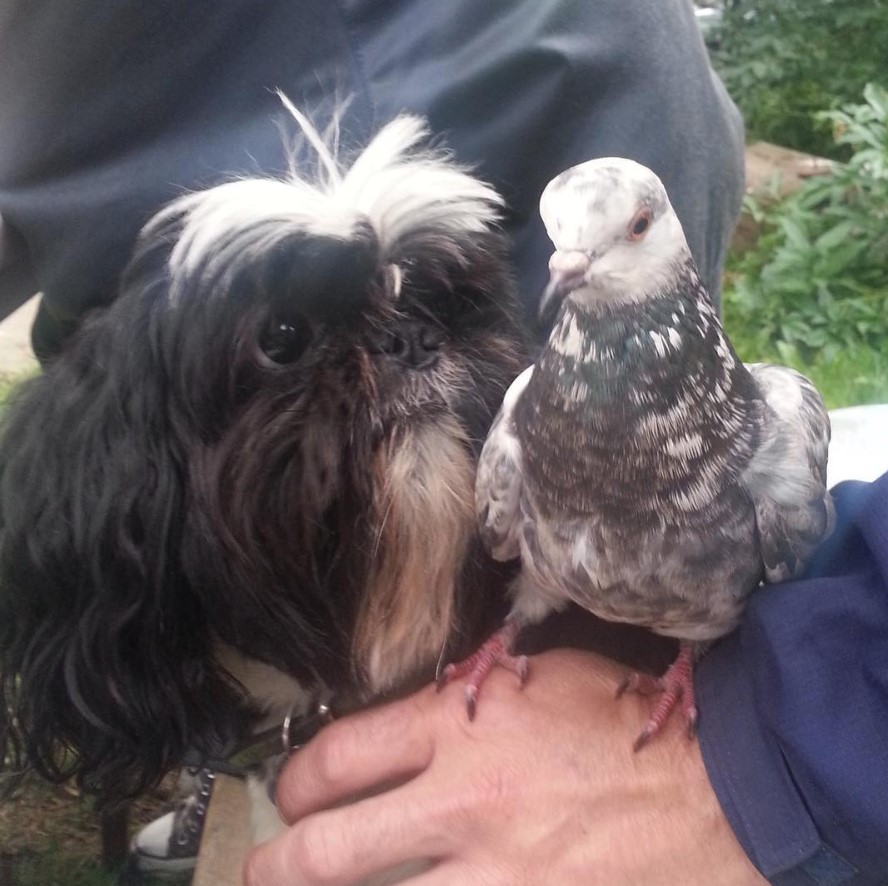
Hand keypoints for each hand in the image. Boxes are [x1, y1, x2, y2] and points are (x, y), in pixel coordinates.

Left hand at [244, 648, 764, 884]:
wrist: (716, 785)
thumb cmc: (622, 717)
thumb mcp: (534, 675)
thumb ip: (463, 697)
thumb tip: (403, 721)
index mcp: (461, 724)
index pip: (340, 755)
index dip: (297, 778)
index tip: (292, 791)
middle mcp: (462, 801)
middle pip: (330, 848)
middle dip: (279, 863)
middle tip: (265, 868)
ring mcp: (495, 874)